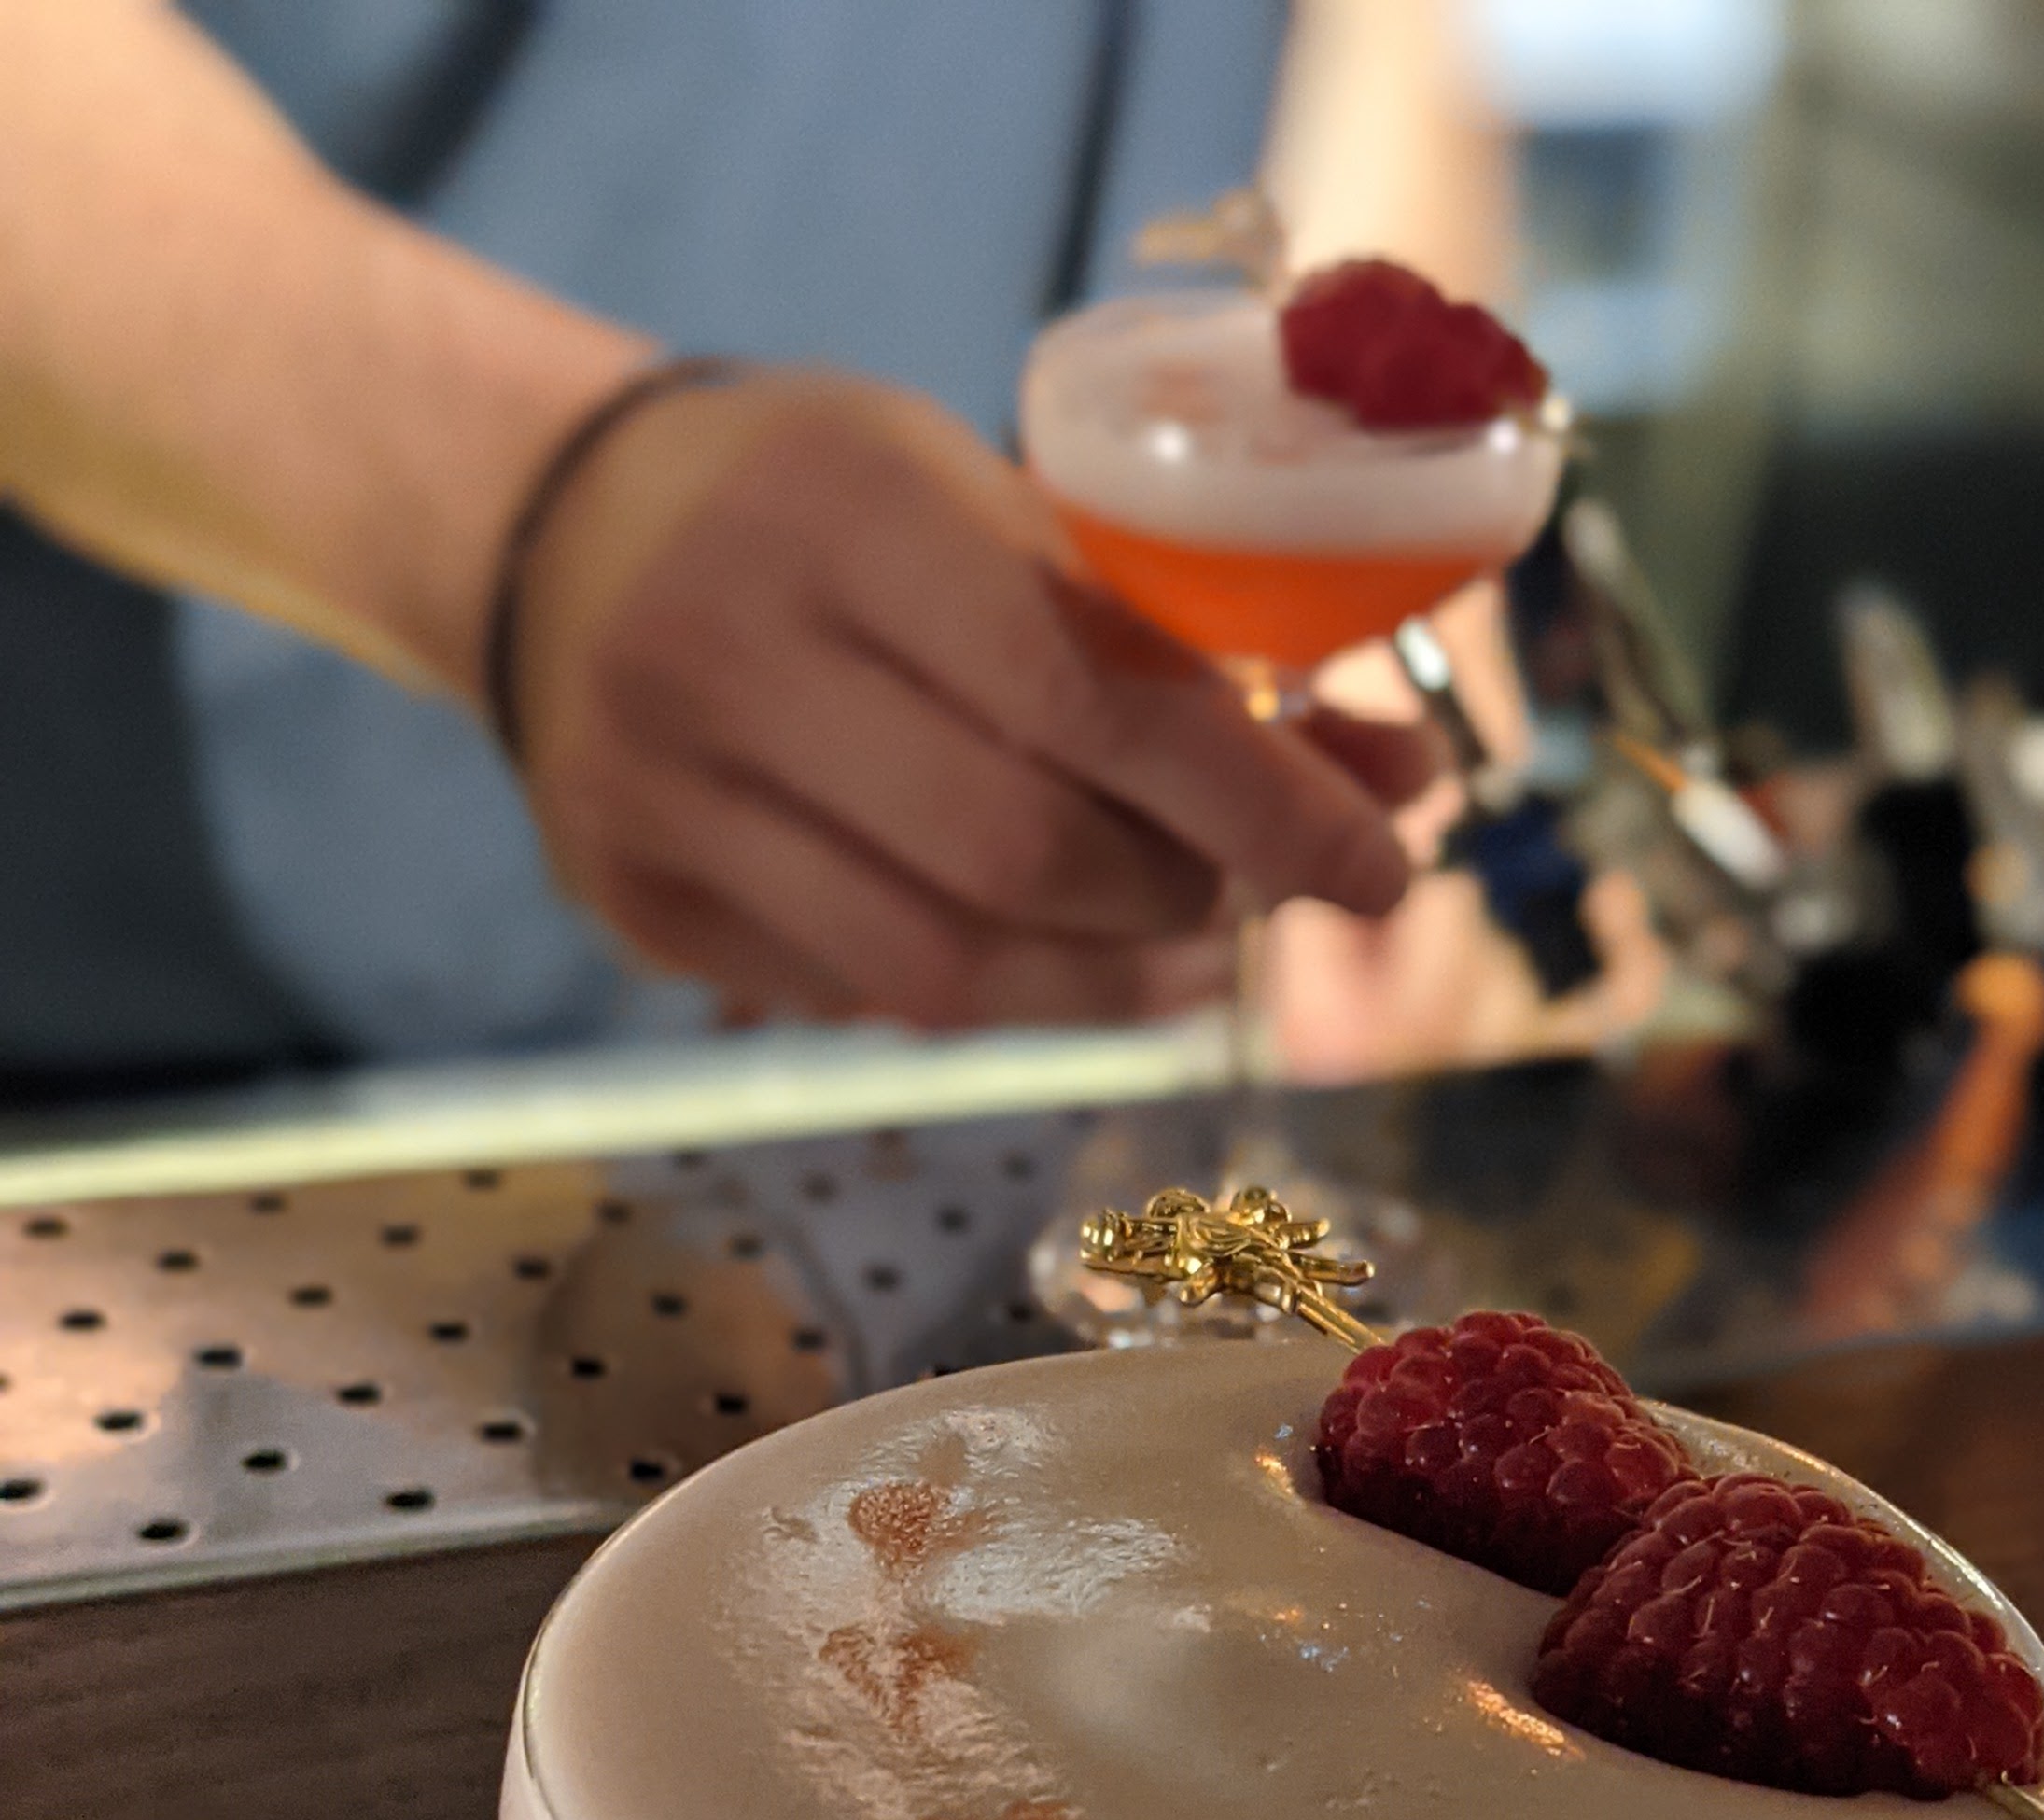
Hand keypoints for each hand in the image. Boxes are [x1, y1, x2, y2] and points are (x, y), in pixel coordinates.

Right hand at [502, 367, 1439, 1027]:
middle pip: (1026, 855)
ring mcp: (665, 797)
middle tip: (1245, 890)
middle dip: (1182, 895)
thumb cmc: (825, 503)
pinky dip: (1000, 994)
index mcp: (845, 505)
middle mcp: (728, 652)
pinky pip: (869, 1002)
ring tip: (1181, 947)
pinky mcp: (640, 908)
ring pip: (949, 970)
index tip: (1375, 864)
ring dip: (1108, 982)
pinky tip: (1049, 955)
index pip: (1092, 696)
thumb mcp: (993, 498)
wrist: (554, 529)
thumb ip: (1187, 638)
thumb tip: (1394, 788)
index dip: (1257, 804)